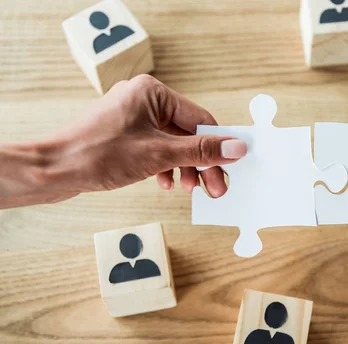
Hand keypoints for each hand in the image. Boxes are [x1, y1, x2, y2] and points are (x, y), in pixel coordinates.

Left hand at [0, 75, 245, 207]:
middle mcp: (144, 99)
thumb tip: (236, 147)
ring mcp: (133, 116)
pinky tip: (166, 183)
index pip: (200, 120)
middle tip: (215, 188)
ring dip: (184, 167)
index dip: (218, 146)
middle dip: (201, 163)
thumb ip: (200, 151)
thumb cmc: (96, 155)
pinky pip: (156, 148)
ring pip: (173, 143)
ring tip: (189, 189)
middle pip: (188, 133)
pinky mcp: (125, 133)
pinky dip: (165, 166)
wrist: (52, 170)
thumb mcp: (158, 154)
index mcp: (153, 92)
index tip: (231, 167)